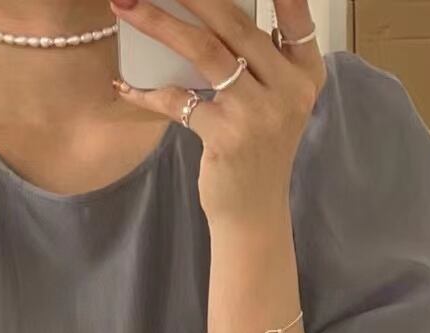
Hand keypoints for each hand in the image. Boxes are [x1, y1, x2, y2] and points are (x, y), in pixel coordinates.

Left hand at [109, 0, 325, 226]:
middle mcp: (289, 91)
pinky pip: (179, 100)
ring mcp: (259, 114)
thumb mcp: (274, 103)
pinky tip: (125, 86)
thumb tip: (209, 14)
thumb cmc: (257, 153)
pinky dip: (147, 92)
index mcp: (304, 75)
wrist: (253, 215)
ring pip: (205, 51)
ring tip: (126, 6)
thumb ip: (260, 61)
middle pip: (236, 24)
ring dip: (160, 23)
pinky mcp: (227, 137)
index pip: (295, 19)